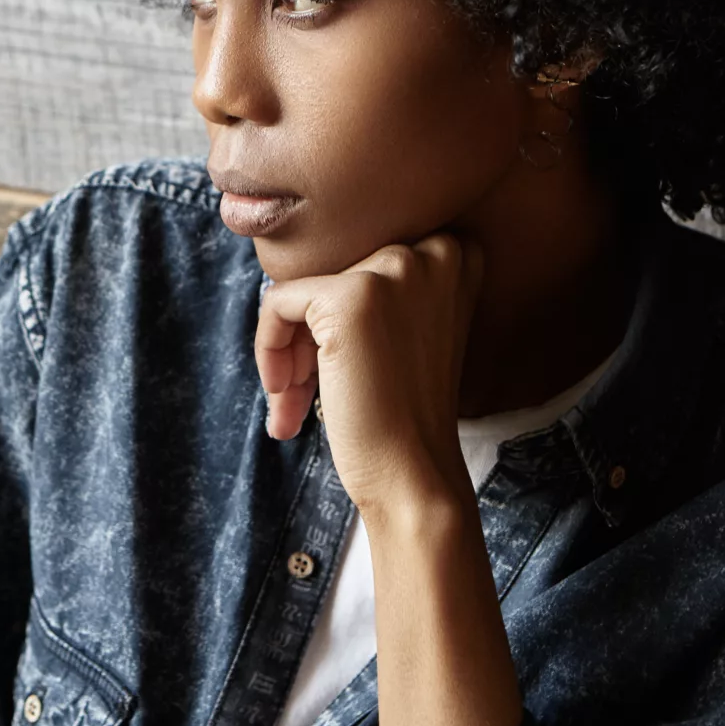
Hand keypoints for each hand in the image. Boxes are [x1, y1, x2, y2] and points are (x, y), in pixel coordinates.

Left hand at [255, 230, 485, 513]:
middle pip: (333, 274)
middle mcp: (432, 249)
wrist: (414, 476)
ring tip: (291, 406)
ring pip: (302, 290)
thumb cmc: (404, 414)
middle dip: (310, 338)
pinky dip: (268, 349)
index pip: (363, 260)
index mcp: (456, 253)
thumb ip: (382, 287)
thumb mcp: (410, 330)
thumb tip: (297, 259)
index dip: (340, 316)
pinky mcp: (349, 296)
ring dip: (289, 351)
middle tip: (307, 394)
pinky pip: (276, 303)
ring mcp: (393, 269)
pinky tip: (285, 399)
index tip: (338, 365)